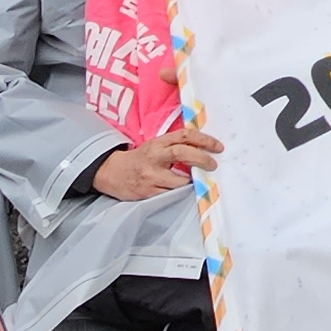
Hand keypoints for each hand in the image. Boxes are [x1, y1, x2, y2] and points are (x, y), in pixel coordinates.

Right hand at [92, 125, 223, 198]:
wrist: (112, 172)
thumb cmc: (140, 159)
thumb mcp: (155, 147)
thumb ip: (175, 146)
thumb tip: (204, 150)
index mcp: (158, 143)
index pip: (184, 136)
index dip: (204, 140)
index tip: (218, 147)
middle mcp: (154, 157)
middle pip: (182, 153)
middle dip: (202, 158)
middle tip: (213, 164)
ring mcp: (151, 176)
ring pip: (179, 180)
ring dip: (191, 182)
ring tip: (196, 181)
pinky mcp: (149, 192)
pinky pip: (171, 195)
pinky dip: (181, 193)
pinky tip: (184, 191)